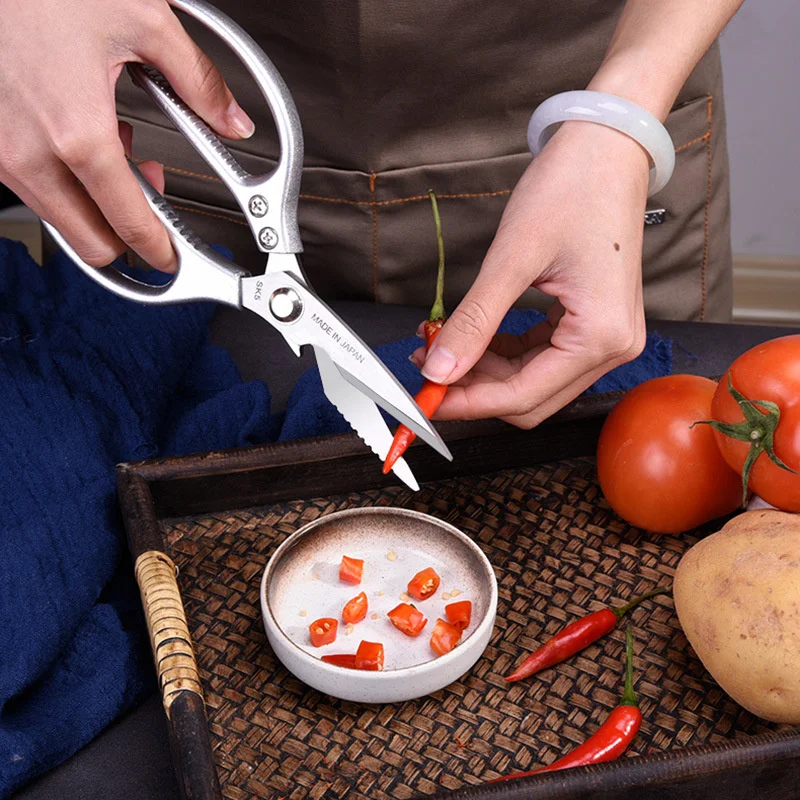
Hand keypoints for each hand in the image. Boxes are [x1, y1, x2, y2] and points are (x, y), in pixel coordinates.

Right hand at [0, 0, 252, 271]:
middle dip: (127, 238)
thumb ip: (197, 79)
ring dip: (94, 205)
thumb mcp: (141, 20)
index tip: (173, 259)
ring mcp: (0, 150)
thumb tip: (232, 119)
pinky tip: (79, 133)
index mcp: (77, 134)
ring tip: (117, 151)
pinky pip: (30, 184)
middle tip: (151, 210)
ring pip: (58, 217)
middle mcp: (28, 153)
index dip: (160, 252)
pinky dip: (63, 177)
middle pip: (89, 243)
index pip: (128, 226)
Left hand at [414, 121, 650, 427]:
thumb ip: (475, 321)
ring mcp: (605, 336)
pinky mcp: (592, 323)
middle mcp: (611, 346)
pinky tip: (472, 336)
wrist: (607, 145)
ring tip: (441, 344)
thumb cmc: (573, 187)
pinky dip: (503, 353)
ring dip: (485, 371)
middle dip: (474, 388)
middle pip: (529, 398)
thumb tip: (439, 368)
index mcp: (601, 336)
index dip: (468, 401)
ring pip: (532, 381)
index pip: (522, 396)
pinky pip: (540, 357)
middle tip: (428, 366)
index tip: (426, 397)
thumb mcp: (512, 257)